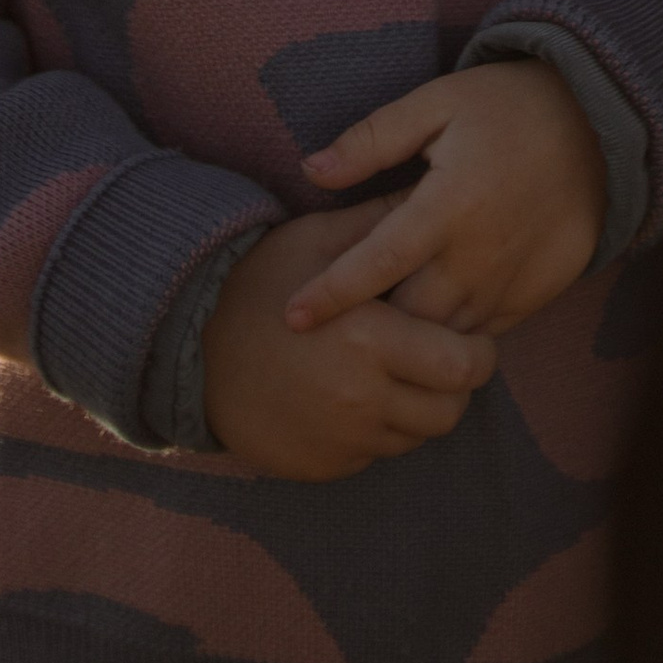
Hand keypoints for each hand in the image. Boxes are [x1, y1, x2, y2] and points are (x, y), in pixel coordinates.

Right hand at [202, 207, 496, 480]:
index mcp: (371, 340)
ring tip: (395, 371)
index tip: (467, 333)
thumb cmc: (259, 280)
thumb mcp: (320, 240)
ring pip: (416, 437)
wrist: (185, 343)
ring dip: (417, 408)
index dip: (477, 350)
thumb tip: (435, 195)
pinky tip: (354, 395)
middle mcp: (361, 400)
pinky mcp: (321, 467)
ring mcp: (341, 441)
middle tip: (439, 355)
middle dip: (455, 384)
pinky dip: (377, 430)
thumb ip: (384, 224)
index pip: (465, 366)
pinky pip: (374, 455)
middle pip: (450, 411)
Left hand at [287, 62, 606, 339]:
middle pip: (408, 317)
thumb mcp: (437, 103)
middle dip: (371, 325)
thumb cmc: (506, 108)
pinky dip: (454, 330)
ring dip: (411, 335)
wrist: (599, 125)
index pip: (375, 264)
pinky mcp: (535, 295)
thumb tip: (311, 170)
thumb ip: (372, 139)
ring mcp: (509, 281)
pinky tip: (434, 315)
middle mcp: (477, 254)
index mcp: (446, 204)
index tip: (291, 317)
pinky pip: (483, 332)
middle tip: (338, 319)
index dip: (330, 295)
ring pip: (444, 335)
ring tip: (380, 326)